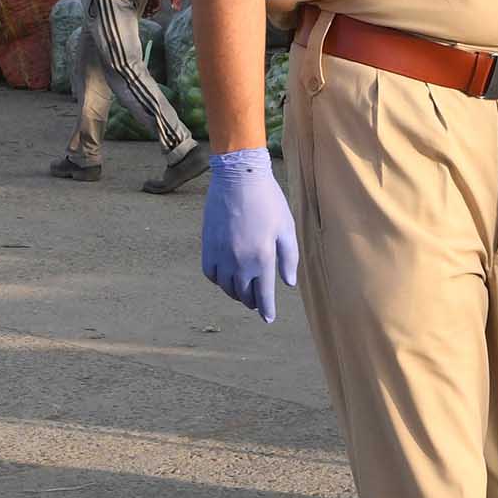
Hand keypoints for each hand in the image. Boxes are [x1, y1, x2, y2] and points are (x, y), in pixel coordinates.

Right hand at [202, 149, 299, 323]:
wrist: (238, 178)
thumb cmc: (268, 201)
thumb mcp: (286, 228)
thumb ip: (289, 258)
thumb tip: (289, 283)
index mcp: (263, 259)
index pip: (264, 295)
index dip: (267, 310)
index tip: (268, 319)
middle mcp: (240, 262)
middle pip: (245, 295)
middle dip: (253, 301)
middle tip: (258, 301)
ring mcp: (221, 256)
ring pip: (227, 287)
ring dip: (237, 293)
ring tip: (244, 290)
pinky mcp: (208, 247)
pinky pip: (211, 274)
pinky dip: (219, 280)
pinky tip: (227, 276)